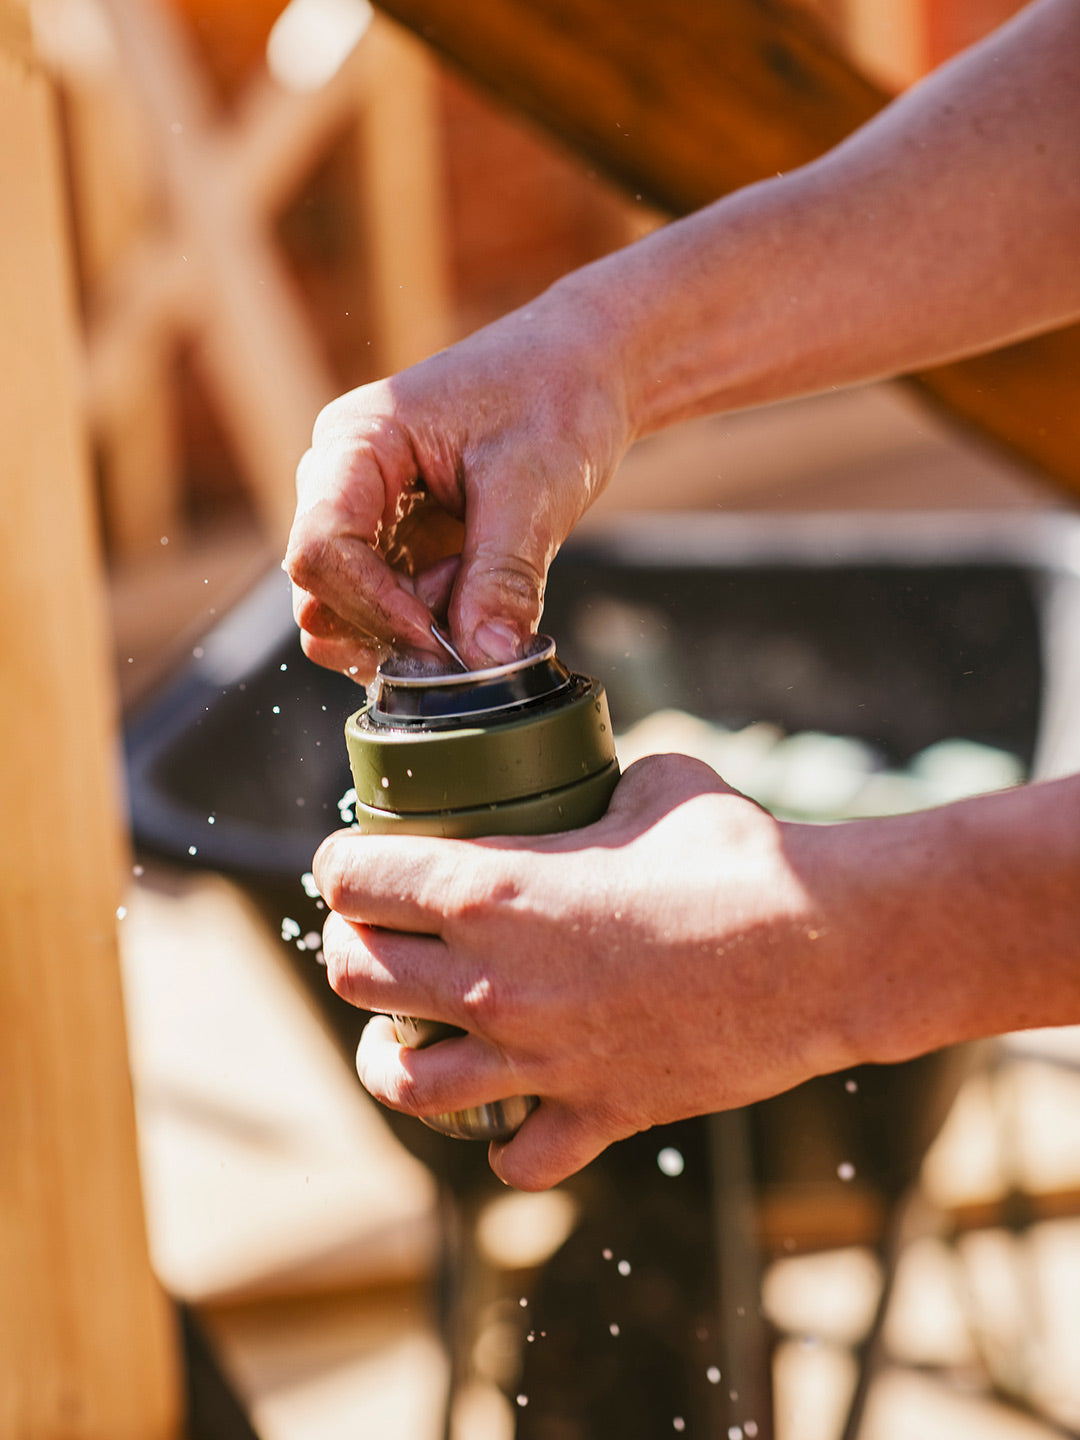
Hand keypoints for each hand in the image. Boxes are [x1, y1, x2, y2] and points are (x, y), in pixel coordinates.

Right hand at [284, 287, 629, 681]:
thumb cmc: (553, 398)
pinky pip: (381, 619)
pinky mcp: (393, 553)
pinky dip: (427, 631)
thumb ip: (504, 576)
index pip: (319, 548)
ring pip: (343, 617)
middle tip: (476, 607)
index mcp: (355, 443)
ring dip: (410, 632)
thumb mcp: (534, 487)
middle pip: (320, 593)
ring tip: (480, 588)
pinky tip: (477, 598)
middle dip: (395, 623)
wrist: (583, 374)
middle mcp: (339, 483)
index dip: (374, 606)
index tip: (444, 637)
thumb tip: (488, 662)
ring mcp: (362, 522)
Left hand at [313, 754, 857, 1188]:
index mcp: (492, 891)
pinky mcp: (598, 1112)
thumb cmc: (739, 854)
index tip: (354, 860)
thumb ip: (602, 789)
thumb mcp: (658, 785)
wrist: (822, 951)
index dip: (344, 862)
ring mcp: (540, 1058)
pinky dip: (507, 1142)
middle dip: (350, 946)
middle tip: (376, 932)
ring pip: (405, 1082)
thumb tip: (597, 788)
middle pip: (355, 974)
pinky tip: (517, 1114)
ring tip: (404, 1034)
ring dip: (389, 1054)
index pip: (355, 879)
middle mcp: (493, 981)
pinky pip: (518, 1160)